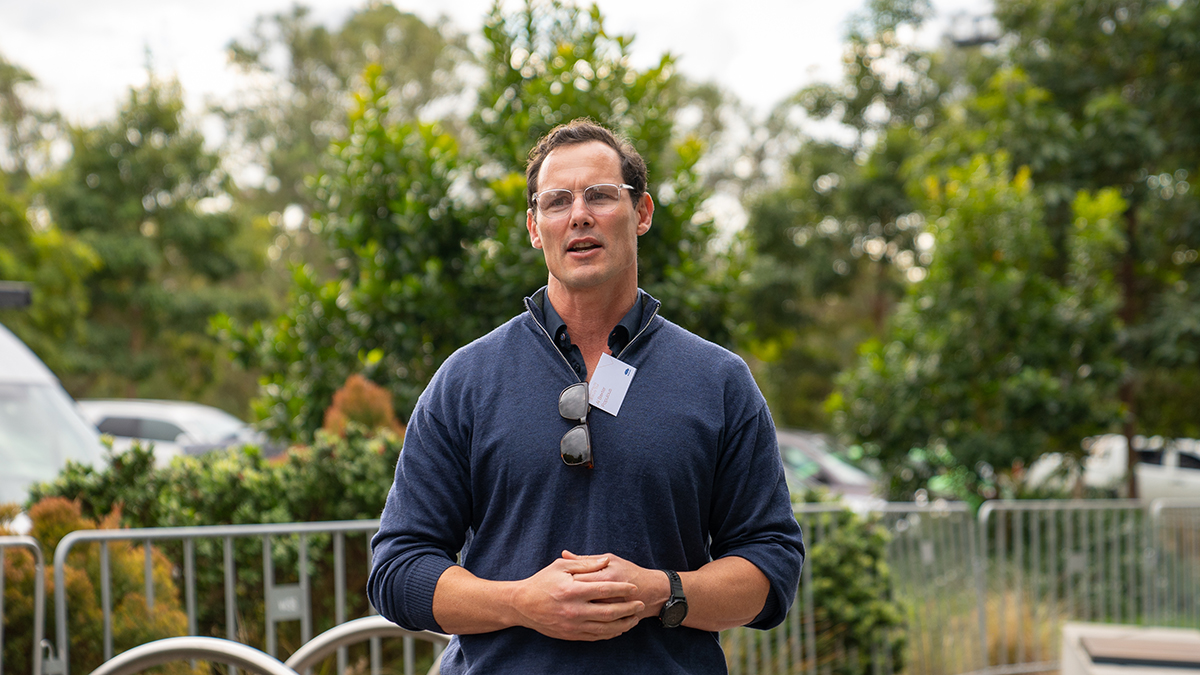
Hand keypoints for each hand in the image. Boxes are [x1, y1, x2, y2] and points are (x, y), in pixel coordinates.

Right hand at [510, 553, 644, 640]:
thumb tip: (606, 561)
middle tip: (640, 604)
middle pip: (609, 612)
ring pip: (604, 628)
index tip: (634, 587)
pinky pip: (595, 636)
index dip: (622, 589)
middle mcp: (574, 610)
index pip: (604, 590)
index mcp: (572, 591)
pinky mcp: (570, 634)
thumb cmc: (542, 582)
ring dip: (623, 624)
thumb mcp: (561, 567)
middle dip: (628, 609)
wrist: (522, 604)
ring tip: (634, 618)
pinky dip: (609, 633)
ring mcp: (572, 625)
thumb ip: (585, 564)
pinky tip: (619, 628)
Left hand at [562, 550, 668, 620]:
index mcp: (606, 576)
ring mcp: (613, 610)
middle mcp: (609, 594)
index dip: (565, 580)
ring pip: (588, 614)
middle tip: (558, 596)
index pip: (578, 579)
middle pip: (581, 598)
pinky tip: (578, 619)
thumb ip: (586, 560)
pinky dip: (587, 622)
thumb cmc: (629, 571)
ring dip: (576, 612)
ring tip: (567, 608)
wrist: (654, 591)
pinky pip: (597, 625)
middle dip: (568, 598)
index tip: (555, 580)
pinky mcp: (615, 622)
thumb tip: (564, 553)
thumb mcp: (610, 560)